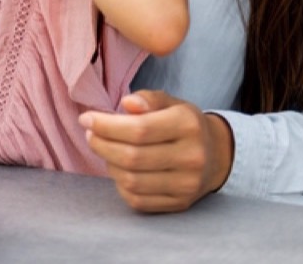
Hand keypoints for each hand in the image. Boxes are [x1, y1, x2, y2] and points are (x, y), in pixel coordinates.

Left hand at [79, 91, 233, 212]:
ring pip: (131, 181)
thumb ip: (148, 99)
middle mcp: (192, 157)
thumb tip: (127, 103)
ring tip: (105, 150)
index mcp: (188, 125)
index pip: (138, 129)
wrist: (216, 156)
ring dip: (109, 164)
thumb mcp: (171, 103)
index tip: (86, 119)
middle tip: (90, 135)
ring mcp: (187, 184)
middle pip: (132, 157)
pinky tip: (118, 169)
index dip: (105, 126)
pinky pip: (138, 200)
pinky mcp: (179, 203)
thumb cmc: (184, 125)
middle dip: (101, 145)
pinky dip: (120, 185)